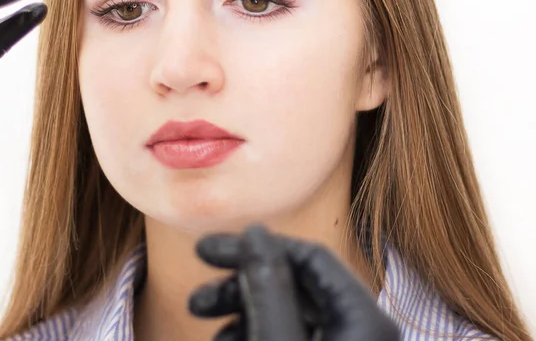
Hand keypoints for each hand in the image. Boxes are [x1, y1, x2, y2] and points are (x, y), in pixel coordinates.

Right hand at [189, 224, 400, 340]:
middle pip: (296, 284)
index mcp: (364, 320)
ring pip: (290, 312)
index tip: (208, 251)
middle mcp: (361, 331)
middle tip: (197, 298)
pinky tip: (225, 340)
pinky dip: (257, 331)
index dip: (255, 247)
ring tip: (203, 323)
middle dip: (241, 284)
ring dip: (242, 310)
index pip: (309, 256)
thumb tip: (256, 231)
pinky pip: (292, 335)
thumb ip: (268, 287)